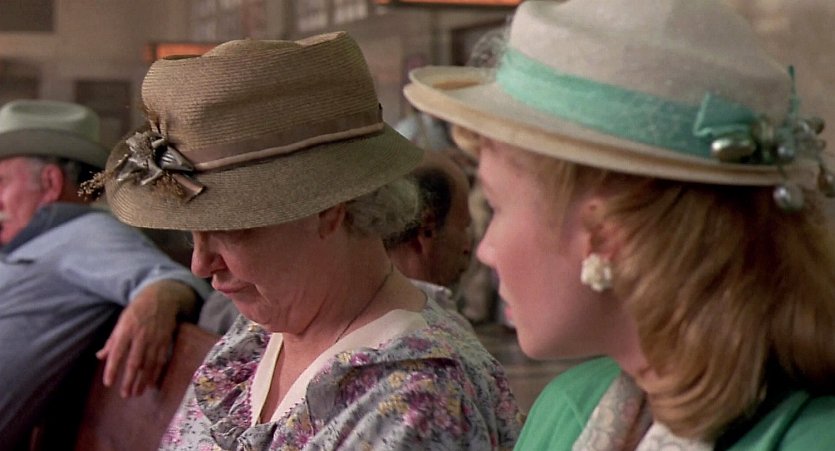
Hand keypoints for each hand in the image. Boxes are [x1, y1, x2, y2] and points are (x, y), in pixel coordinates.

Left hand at [96, 279, 197, 397]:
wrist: (161, 298)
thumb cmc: (137, 310)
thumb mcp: (121, 322)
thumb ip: (112, 341)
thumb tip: (100, 356)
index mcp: (126, 330)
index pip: (117, 353)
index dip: (112, 369)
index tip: (108, 383)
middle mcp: (141, 336)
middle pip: (134, 362)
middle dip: (129, 380)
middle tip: (125, 395)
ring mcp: (155, 340)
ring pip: (149, 364)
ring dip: (143, 381)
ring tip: (137, 393)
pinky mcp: (165, 341)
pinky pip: (160, 361)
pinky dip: (156, 373)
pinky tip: (151, 383)